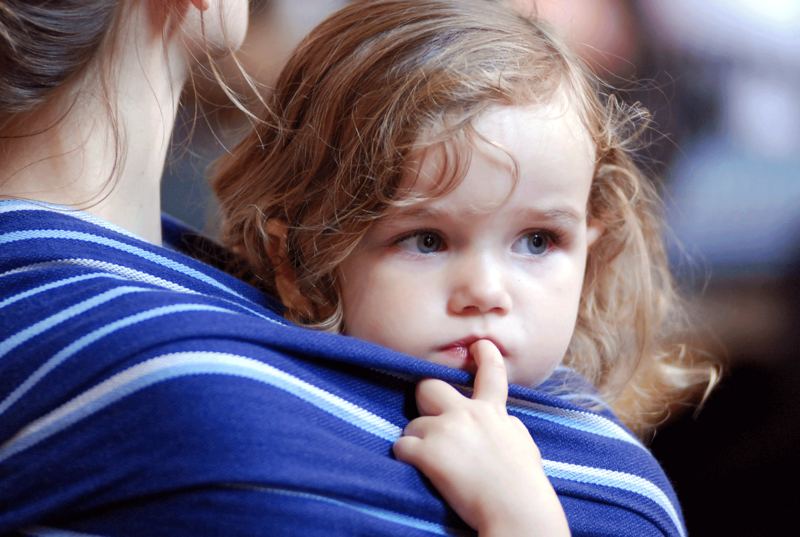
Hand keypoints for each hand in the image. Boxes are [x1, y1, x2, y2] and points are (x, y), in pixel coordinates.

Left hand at [393, 340, 569, 535]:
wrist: (516, 509)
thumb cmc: (525, 485)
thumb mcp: (523, 446)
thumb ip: (508, 427)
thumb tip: (504, 422)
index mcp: (492, 412)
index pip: (491, 374)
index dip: (484, 356)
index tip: (478, 346)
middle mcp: (466, 413)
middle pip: (430, 387)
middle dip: (424, 399)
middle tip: (429, 418)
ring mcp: (445, 431)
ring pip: (412, 424)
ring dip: (415, 440)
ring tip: (429, 461)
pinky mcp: (427, 453)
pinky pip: (401, 446)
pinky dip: (404, 457)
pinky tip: (414, 467)